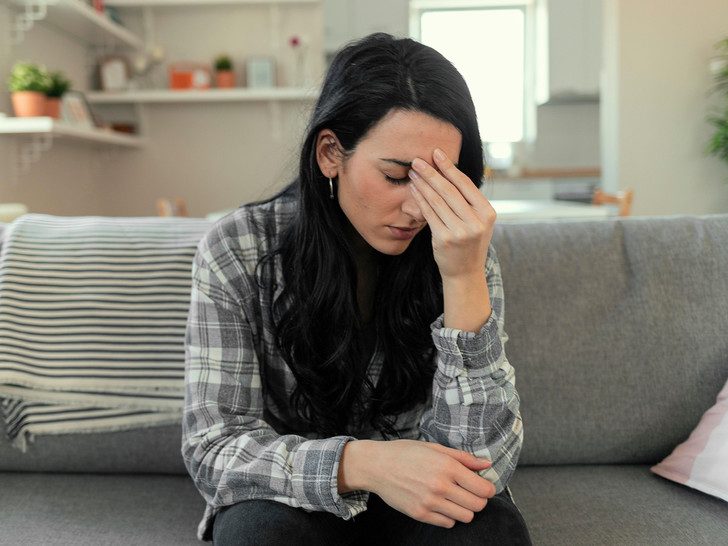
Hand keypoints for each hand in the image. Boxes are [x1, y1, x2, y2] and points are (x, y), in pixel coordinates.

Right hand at [366, 439, 495, 527]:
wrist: (377, 466)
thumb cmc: (405, 453)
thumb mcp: (435, 448)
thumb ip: (463, 457)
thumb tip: (486, 464)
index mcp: (447, 466)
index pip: (483, 488)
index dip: (488, 488)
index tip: (483, 486)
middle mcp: (440, 486)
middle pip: (478, 505)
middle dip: (478, 499)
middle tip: (469, 492)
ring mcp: (430, 502)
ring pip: (466, 517)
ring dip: (465, 509)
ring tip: (455, 499)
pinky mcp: (420, 514)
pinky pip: (448, 523)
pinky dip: (449, 516)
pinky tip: (442, 504)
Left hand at [408, 149, 495, 279]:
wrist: (465, 272)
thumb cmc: (469, 242)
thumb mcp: (478, 221)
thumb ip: (469, 201)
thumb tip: (448, 171)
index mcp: (487, 213)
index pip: (465, 184)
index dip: (449, 167)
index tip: (437, 153)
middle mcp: (476, 222)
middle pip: (449, 190)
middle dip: (431, 173)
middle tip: (417, 160)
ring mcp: (460, 231)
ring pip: (437, 201)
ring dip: (423, 184)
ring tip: (413, 172)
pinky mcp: (444, 239)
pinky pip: (429, 214)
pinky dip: (420, 199)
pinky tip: (414, 189)